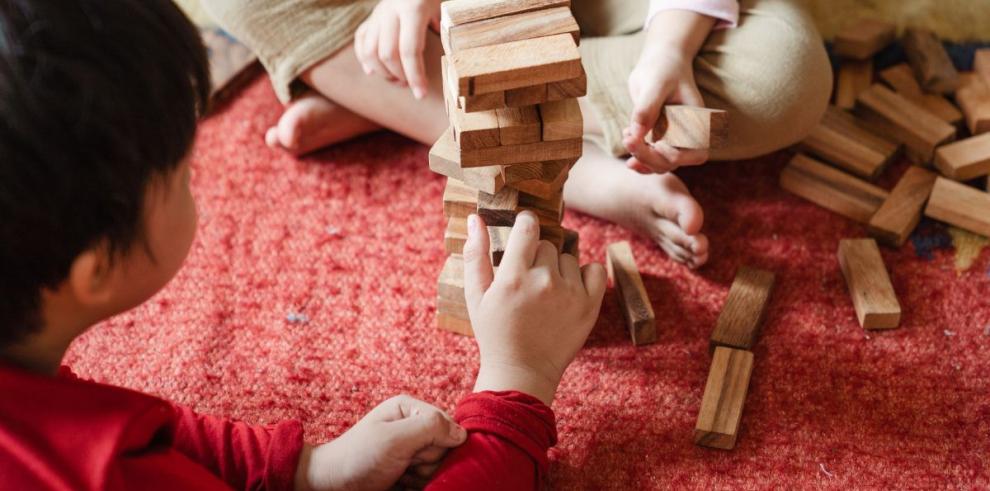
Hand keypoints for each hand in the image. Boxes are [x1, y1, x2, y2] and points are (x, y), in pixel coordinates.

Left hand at [296, 395, 466, 490]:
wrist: (333, 484)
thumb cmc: (359, 457)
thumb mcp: (394, 438)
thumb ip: (430, 428)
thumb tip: (462, 434)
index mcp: (409, 408)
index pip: (448, 424)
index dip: (436, 442)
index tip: (412, 450)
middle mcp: (413, 425)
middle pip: (445, 447)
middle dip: (425, 461)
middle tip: (401, 463)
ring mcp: (412, 448)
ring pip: (439, 465)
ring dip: (420, 475)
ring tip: (397, 474)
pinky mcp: (409, 468)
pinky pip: (429, 478)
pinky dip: (417, 484)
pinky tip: (399, 482)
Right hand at [354, 0, 440, 99]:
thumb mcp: (447, 7)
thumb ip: (447, 28)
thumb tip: (450, 57)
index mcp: (412, 8)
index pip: (409, 50)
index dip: (415, 76)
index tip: (421, 94)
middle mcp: (390, 10)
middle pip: (387, 54)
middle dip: (399, 76)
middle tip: (411, 86)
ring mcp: (378, 13)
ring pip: (370, 50)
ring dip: (382, 72)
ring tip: (397, 80)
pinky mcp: (372, 15)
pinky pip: (360, 39)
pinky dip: (364, 58)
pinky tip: (373, 72)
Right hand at [462, 212, 606, 405]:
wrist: (522, 371)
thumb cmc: (494, 332)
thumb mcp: (476, 295)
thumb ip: (475, 254)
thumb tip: (475, 218)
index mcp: (514, 277)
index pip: (527, 227)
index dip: (525, 224)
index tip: (524, 231)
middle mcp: (544, 281)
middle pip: (547, 244)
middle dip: (537, 256)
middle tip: (528, 280)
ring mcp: (570, 293)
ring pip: (568, 258)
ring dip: (558, 268)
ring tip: (546, 292)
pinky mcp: (590, 305)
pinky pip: (595, 270)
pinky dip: (586, 275)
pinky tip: (570, 289)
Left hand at [623, 49, 709, 173]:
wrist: (660, 60)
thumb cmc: (663, 68)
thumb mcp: (655, 84)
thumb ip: (646, 109)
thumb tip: (636, 134)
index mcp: (699, 123)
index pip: (694, 155)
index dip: (673, 156)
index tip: (653, 142)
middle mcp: (689, 135)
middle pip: (672, 163)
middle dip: (648, 157)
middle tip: (627, 139)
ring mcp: (674, 139)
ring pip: (659, 164)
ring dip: (640, 157)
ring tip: (626, 135)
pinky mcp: (660, 138)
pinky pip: (650, 157)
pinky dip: (637, 154)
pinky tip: (626, 136)